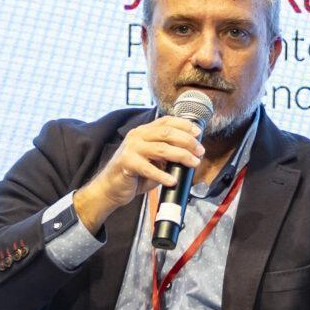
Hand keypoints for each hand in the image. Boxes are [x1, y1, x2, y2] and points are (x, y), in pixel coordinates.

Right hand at [73, 116, 203, 235]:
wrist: (110, 187)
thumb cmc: (134, 174)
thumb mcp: (153, 160)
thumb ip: (167, 155)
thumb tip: (190, 155)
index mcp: (144, 131)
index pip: (167, 121)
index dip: (184, 125)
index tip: (198, 133)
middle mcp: (137, 136)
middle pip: (167, 133)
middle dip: (187, 141)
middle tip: (199, 151)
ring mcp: (131, 148)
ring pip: (162, 148)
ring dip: (181, 156)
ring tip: (193, 163)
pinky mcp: (127, 163)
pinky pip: (149, 169)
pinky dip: (162, 175)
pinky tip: (172, 181)